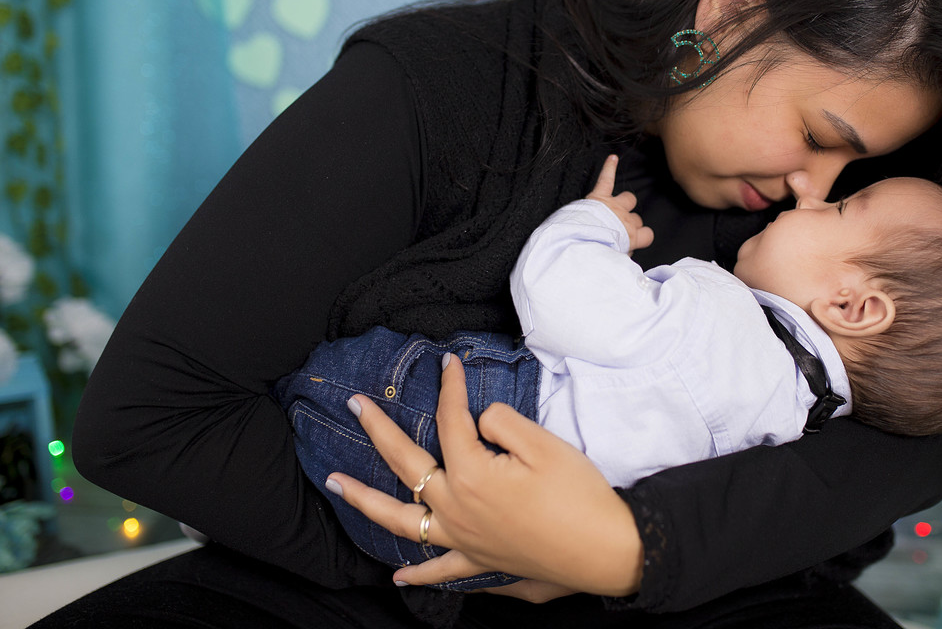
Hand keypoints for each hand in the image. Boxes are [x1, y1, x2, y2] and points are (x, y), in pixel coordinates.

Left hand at [326, 355, 644, 595]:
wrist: (606, 550)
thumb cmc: (579, 495)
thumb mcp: (543, 443)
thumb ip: (500, 423)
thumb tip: (478, 423)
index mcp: (472, 474)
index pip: (451, 420)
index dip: (450, 387)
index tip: (448, 363)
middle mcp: (457, 508)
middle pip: (406, 464)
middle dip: (378, 430)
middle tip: (356, 405)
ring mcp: (464, 539)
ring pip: (401, 520)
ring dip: (364, 501)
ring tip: (335, 485)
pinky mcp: (482, 563)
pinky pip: (440, 571)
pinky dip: (417, 576)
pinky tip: (398, 577)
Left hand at [586, 155, 653, 252]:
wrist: (581, 242)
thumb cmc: (598, 251)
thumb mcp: (616, 260)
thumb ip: (624, 254)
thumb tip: (626, 253)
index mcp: (632, 236)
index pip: (648, 235)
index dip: (642, 238)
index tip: (633, 242)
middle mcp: (626, 219)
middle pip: (637, 218)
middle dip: (629, 224)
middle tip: (616, 232)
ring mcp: (614, 206)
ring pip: (629, 199)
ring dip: (625, 203)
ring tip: (616, 210)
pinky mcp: (600, 196)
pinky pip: (606, 178)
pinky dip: (609, 167)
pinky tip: (613, 158)